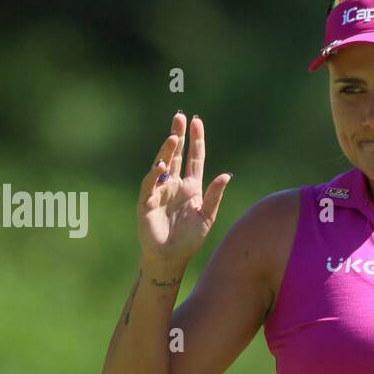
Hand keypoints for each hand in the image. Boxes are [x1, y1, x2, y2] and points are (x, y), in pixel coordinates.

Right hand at [136, 112, 231, 262]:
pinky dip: (155, 175)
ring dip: (167, 151)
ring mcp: (160, 191)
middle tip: (179, 117)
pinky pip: (150, 184)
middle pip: (177, 155)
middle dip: (178, 136)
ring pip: (163, 164)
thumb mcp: (207, 216)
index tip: (197, 121)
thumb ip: (215, 196)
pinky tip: (162, 166)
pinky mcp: (147, 201)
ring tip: (173, 137)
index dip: (196, 141)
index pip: (194, 158)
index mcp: (191, 186)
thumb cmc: (190, 239)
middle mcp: (175, 184)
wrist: (172, 257)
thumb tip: (227, 175)